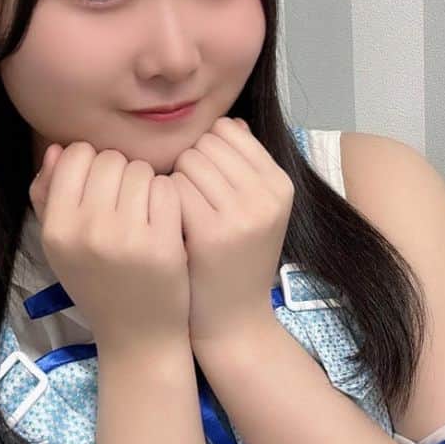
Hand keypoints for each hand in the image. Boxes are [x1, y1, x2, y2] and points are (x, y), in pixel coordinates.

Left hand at [170, 116, 293, 348]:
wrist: (233, 321)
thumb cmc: (234, 259)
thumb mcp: (255, 210)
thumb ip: (244, 165)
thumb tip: (229, 122)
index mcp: (281, 184)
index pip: (228, 131)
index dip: (206, 152)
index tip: (203, 183)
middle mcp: (267, 195)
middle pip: (205, 143)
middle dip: (189, 165)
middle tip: (189, 202)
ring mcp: (242, 213)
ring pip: (188, 161)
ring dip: (174, 181)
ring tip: (180, 214)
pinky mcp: (212, 232)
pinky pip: (173, 187)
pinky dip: (163, 201)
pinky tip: (169, 225)